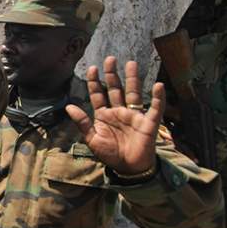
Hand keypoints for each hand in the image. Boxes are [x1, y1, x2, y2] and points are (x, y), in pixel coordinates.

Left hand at [65, 58, 163, 174]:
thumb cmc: (110, 154)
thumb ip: (82, 122)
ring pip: (133, 93)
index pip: (98, 94)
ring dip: (132, 79)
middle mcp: (118, 111)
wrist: (128, 168)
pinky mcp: (148, 122)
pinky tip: (158, 85)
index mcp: (104, 115)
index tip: (92, 68)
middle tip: (110, 59)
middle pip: (115, 89)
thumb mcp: (92, 139)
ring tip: (131, 63)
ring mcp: (133, 115)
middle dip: (112, 74)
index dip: (95, 82)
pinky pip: (154, 108)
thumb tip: (68, 105)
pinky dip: (158, 98)